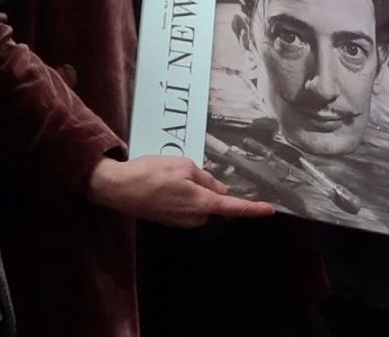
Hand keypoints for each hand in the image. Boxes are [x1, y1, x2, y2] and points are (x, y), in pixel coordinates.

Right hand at [85, 155, 274, 226]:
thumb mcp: (184, 166)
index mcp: (202, 203)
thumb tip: (219, 189)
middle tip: (185, 171)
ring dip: (193, 189)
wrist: (118, 188)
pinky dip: (183, 195)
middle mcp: (194, 217)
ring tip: (169, 176)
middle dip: (208, 187)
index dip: (253, 209)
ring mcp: (181, 221)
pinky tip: (164, 184)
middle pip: (215, 202)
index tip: (269, 210)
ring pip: (200, 202)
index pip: (234, 207)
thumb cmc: (151, 174)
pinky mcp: (170, 220)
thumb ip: (206, 178)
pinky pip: (187, 206)